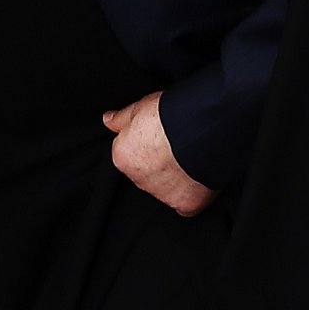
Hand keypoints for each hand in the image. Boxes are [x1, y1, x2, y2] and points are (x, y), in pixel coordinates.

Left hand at [103, 90, 217, 217]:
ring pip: (166, 187)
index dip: (147, 141)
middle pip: (148, 171)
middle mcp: (139, 179)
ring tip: (192, 154)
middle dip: (160, 161)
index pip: (130, 153)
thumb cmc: (170, 115)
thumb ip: (122, 118)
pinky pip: (186, 202)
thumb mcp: (141, 106)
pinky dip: (192, 192)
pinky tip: (200, 175)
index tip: (160, 133)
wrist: (199, 129)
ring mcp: (162, 194)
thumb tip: (108, 120)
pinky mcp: (185, 203)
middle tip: (177, 142)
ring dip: (176, 175)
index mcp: (124, 157)